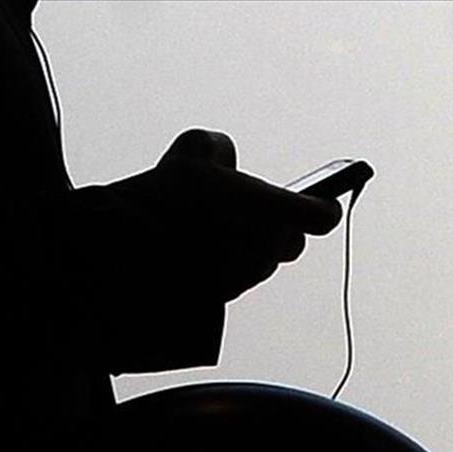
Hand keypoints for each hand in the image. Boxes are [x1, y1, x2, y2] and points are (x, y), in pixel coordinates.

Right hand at [149, 128, 341, 300]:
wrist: (129, 254)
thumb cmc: (167, 198)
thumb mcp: (192, 150)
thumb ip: (219, 149)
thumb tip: (225, 163)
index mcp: (270, 212)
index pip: (320, 217)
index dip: (323, 207)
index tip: (323, 203)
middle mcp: (264, 250)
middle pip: (290, 243)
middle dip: (275, 228)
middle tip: (247, 212)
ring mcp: (242, 279)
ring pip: (258, 263)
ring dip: (245, 248)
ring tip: (208, 229)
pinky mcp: (219, 300)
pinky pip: (231, 280)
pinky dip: (220, 266)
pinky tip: (191, 251)